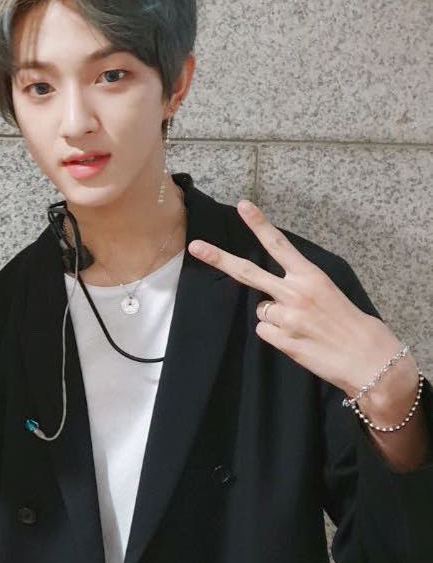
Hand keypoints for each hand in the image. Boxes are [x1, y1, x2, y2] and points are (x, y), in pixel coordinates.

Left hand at [188, 200, 412, 403]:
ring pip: (261, 310)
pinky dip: (276, 336)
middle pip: (248, 272)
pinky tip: (298, 340)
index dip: (259, 225)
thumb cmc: (349, 323)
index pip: (279, 245)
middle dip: (219, 258)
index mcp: (310, 275)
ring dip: (274, 318)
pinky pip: (264, 332)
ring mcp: (286, 316)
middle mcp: (294, 292)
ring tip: (301, 326)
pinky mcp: (281, 340)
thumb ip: (298, 287)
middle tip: (196, 247)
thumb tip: (269, 296)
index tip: (243, 206)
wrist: (366, 356)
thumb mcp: (327, 293)